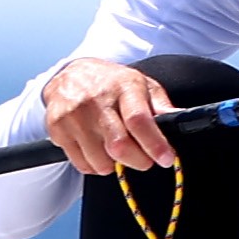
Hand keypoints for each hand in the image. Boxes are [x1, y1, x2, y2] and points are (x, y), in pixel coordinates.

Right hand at [37, 57, 178, 177]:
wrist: (70, 74)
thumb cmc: (112, 83)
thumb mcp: (141, 85)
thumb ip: (161, 106)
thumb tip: (181, 121)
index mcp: (123, 87)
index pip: (139, 120)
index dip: (154, 144)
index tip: (166, 159)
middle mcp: (96, 100)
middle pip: (119, 146)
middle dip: (138, 161)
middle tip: (145, 160)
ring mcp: (73, 115)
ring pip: (100, 161)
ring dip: (115, 165)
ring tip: (117, 150)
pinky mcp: (57, 128)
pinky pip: (82, 164)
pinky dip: (95, 165)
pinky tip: (97, 149)